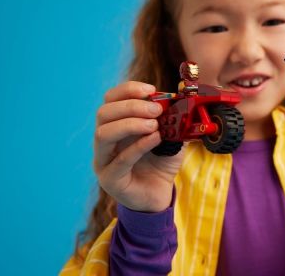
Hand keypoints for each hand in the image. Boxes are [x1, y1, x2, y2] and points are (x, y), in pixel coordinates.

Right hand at [93, 81, 185, 211]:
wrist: (160, 194)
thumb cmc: (161, 161)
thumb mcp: (171, 134)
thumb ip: (173, 115)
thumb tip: (181, 93)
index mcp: (115, 124)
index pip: (110, 99)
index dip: (128, 90)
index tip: (151, 90)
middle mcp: (104, 141)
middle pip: (104, 113)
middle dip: (131, 106)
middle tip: (156, 110)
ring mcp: (103, 160)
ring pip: (103, 134)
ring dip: (131, 123)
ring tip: (155, 125)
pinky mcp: (110, 179)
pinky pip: (119, 160)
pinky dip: (139, 146)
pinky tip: (156, 139)